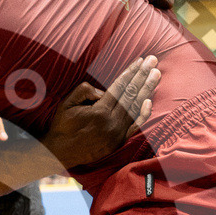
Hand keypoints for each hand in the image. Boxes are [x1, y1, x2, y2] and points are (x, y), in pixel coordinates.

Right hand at [41, 56, 159, 168]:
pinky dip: (144, 113)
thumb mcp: (67, 103)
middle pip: (131, 94)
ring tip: (156, 75)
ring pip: (136, 107)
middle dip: (143, 76)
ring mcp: (117, 134)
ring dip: (147, 89)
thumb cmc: (62, 126)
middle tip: (153, 61)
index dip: (131, 72)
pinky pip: (135, 126)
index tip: (140, 61)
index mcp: (99, 112)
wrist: (59, 153)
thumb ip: (85, 91)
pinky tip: (150, 100)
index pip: (120, 87)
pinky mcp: (118, 142)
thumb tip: (104, 92)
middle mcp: (111, 123)